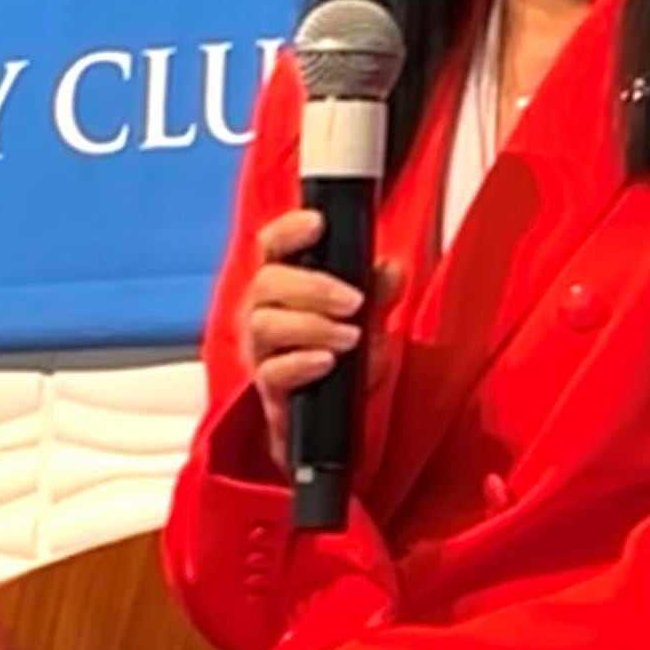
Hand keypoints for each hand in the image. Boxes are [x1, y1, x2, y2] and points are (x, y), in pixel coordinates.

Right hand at [234, 207, 364, 469]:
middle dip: (312, 286)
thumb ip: (380, 291)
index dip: (289, 230)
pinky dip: (300, 363)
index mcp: (283, 287)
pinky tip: (327, 361)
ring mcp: (260, 353)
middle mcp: (262, 314)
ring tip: (349, 336)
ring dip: (311, 325)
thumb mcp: (369, 320)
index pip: (272, 246)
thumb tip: (389, 268)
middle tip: (353, 300)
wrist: (332, 425)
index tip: (318, 224)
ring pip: (264, 325)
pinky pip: (271, 373)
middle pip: (266, 283)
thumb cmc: (342, 362)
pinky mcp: (268, 390)